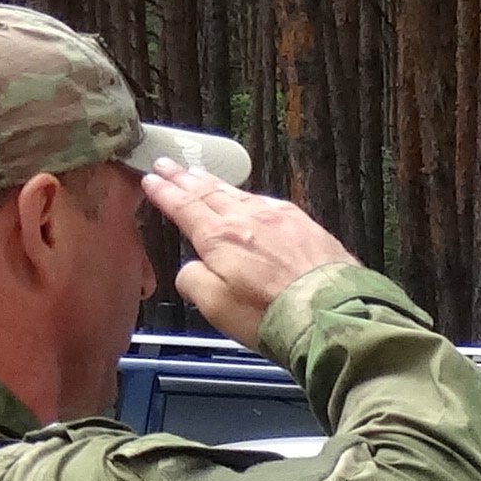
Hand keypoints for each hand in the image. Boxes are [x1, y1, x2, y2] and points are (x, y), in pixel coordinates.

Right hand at [142, 160, 356, 344]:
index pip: (184, 207)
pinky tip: (249, 197)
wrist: (330, 313)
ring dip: (214, 183)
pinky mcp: (304, 225)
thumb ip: (194, 281)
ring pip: (238, 193)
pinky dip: (249, 195)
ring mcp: (278, 219)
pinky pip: (268, 202)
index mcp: (220, 238)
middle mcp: (247, 220)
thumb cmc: (271, 315)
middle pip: (208, 193)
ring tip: (199, 174)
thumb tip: (192, 269)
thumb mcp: (215, 307)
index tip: (151, 180)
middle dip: (184, 178)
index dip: (165, 193)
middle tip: (168, 165)